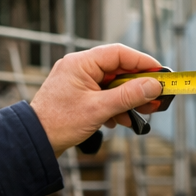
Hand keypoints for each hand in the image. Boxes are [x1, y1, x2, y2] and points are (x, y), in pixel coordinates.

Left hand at [30, 44, 164, 153]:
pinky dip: (115, 107)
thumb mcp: (99, 109)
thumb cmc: (59, 122)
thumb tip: (153, 85)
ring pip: (112, 85)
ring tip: (142, 113)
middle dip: (138, 86)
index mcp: (81, 63)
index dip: (142, 62)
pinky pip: (103, 95)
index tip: (160, 73)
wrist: (35, 141)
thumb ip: (129, 96)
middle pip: (118, 70)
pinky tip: (119, 120)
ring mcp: (78, 82)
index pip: (119, 53)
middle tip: (156, 97)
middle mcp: (79, 68)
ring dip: (128, 99)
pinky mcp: (78, 96)